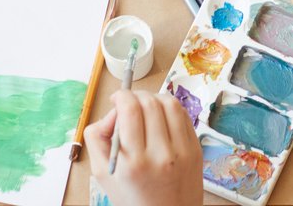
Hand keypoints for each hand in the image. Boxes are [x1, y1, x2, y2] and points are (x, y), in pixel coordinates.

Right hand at [86, 90, 201, 205]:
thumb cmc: (134, 199)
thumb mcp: (103, 175)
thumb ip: (96, 139)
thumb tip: (110, 113)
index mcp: (134, 163)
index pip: (130, 110)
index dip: (121, 96)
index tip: (117, 99)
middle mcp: (161, 155)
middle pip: (149, 102)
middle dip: (136, 96)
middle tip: (129, 105)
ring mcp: (183, 151)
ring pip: (170, 103)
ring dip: (154, 99)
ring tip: (146, 109)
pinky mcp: (196, 148)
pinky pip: (183, 115)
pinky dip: (170, 109)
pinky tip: (161, 118)